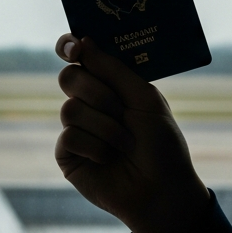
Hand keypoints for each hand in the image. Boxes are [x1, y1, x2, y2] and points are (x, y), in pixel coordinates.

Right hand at [54, 34, 209, 232]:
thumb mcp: (146, 99)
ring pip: (69, 109)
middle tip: (119, 110)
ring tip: (124, 144)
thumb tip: (83, 41)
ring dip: (104, 126)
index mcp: (109, 85)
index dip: (70, 46)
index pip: (80, 57)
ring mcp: (76, 128)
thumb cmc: (161, 144)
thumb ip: (114, 70)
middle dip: (97, 92)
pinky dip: (95, 147)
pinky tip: (108, 159)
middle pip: (69, 77)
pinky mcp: (67, 155)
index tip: (74, 46)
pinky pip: (69, 137)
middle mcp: (89, 103)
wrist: (163, 191)